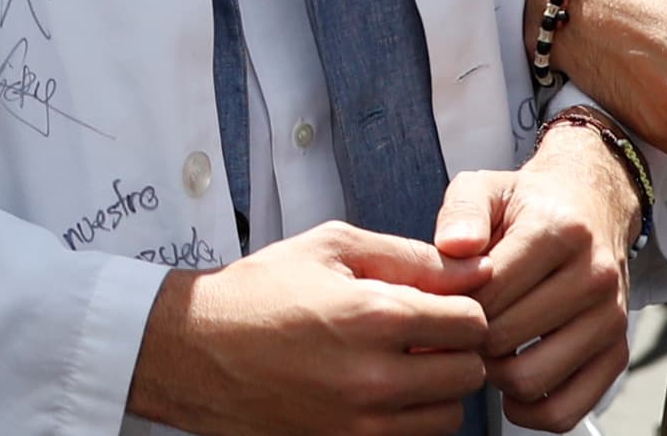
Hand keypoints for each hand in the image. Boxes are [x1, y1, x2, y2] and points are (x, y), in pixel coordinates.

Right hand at [128, 224, 492, 435]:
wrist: (194, 351)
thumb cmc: (256, 294)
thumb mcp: (329, 247)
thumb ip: (406, 255)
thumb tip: (470, 268)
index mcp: (374, 316)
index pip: (472, 322)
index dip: (461, 307)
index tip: (439, 305)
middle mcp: (374, 376)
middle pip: (469, 373)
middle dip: (454, 350)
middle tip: (423, 335)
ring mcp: (361, 422)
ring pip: (449, 416)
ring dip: (436, 390)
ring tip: (400, 365)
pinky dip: (408, 418)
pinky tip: (378, 391)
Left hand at [434, 125, 634, 430]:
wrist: (592, 206)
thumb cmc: (529, 203)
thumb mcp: (485, 186)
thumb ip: (462, 211)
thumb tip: (453, 246)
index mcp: (559, 232)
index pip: (490, 290)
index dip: (454, 302)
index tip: (444, 299)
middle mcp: (594, 277)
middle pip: (505, 338)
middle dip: (469, 338)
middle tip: (459, 327)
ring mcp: (610, 320)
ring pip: (533, 379)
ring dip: (495, 375)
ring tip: (485, 349)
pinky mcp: (617, 354)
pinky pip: (568, 410)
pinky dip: (531, 410)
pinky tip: (511, 382)